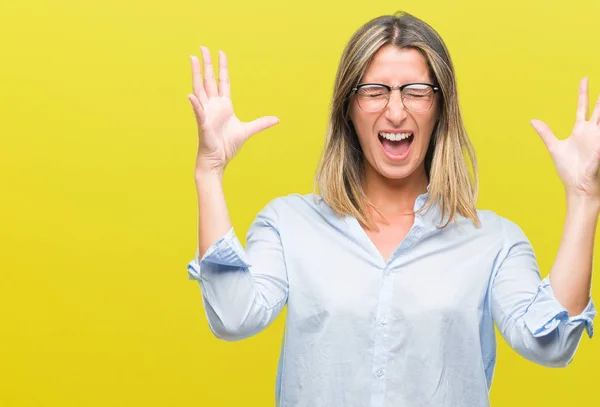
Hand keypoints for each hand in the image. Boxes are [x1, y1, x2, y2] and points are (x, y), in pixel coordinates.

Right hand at [188, 47, 279, 172]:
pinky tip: (191, 96)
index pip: (222, 81)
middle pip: (209, 80)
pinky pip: (198, 113)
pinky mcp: (203, 125)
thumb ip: (261, 123)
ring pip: (200, 89)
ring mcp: (206, 113)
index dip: (222, 67)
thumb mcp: (247, 131)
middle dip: (207, 64)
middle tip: (203, 47)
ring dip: (196, 74)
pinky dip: (195, 105)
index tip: (221, 53)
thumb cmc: (227, 146)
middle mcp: (213, 106)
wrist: (218, 161)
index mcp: (224, 105)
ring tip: (193, 59)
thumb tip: (277, 119)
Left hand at [531, 77, 599, 200]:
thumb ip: (545, 133)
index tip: (584, 78)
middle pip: (598, 109)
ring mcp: (598, 140)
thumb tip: (533, 120)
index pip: (582, 107)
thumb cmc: (568, 169)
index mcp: (580, 130)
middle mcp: (591, 132)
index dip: (583, 93)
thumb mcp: (554, 147)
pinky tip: (599, 132)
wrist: (577, 186)